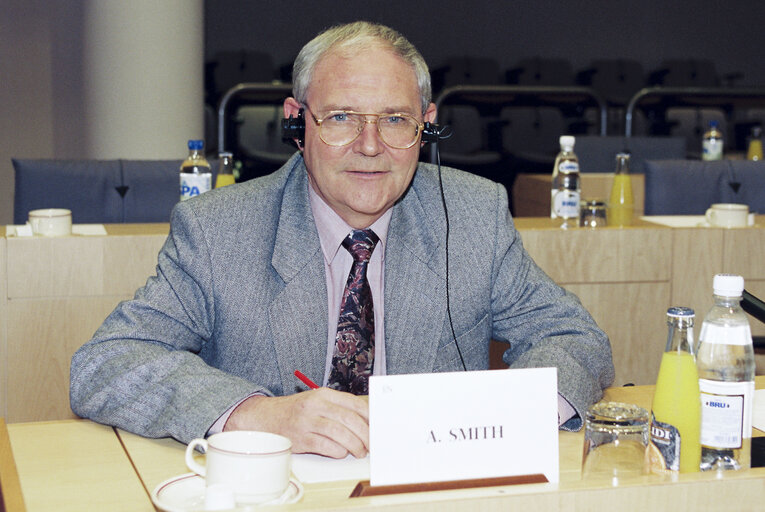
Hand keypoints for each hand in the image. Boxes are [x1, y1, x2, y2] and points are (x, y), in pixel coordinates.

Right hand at [224, 388, 368, 458]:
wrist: (266, 417)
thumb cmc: (297, 411)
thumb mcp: (318, 401)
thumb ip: (339, 407)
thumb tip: (367, 419)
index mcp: (323, 394)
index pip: (354, 403)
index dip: (370, 416)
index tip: (378, 426)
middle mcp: (316, 405)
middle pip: (349, 419)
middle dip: (366, 434)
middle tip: (372, 444)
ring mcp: (307, 421)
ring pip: (339, 433)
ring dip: (354, 445)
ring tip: (360, 451)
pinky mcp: (300, 438)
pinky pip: (326, 446)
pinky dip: (338, 451)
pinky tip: (342, 453)